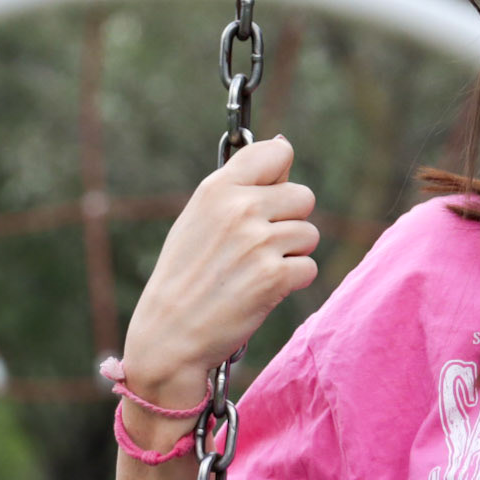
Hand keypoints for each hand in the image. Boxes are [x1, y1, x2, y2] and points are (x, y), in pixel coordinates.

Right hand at [120, 136, 319, 406]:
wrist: (169, 333)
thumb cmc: (186, 274)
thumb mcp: (201, 218)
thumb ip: (242, 185)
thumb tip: (285, 146)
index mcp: (217, 189)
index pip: (276, 152)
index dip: (281, 174)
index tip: (269, 195)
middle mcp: (239, 209)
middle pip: (304, 196)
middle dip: (290, 221)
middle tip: (259, 246)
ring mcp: (258, 242)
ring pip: (310, 234)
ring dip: (292, 254)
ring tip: (256, 270)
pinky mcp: (274, 277)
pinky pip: (309, 268)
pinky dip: (292, 282)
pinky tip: (262, 290)